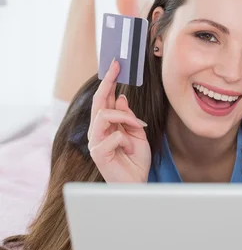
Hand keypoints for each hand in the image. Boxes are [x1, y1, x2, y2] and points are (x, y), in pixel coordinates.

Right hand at [88, 59, 150, 182]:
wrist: (137, 183)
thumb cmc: (136, 160)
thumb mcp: (137, 134)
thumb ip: (129, 118)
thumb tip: (121, 98)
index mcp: (106, 126)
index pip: (105, 100)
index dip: (109, 82)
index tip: (115, 65)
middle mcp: (97, 131)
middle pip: (99, 102)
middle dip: (108, 82)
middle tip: (116, 67)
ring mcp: (95, 142)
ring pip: (105, 115)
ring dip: (125, 118)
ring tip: (137, 128)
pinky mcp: (98, 153)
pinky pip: (114, 136)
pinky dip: (128, 140)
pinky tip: (131, 148)